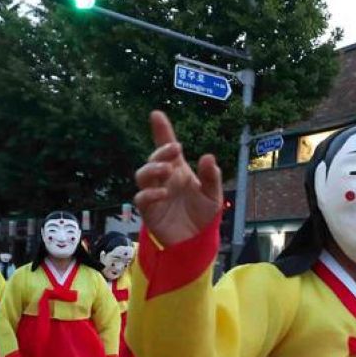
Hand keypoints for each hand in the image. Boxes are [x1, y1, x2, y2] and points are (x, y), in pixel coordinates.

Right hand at [134, 111, 223, 245]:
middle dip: (161, 151)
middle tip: (175, 150)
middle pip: (154, 158)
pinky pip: (142, 199)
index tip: (157, 115)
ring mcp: (154, 194)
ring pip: (142, 175)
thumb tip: (208, 156)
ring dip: (152, 169)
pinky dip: (150, 194)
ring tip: (167, 169)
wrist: (197, 242)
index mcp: (178, 170)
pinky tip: (164, 194)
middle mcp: (164, 179)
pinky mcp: (149, 211)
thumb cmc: (203, 216)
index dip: (162, 131)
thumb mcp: (213, 195)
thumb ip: (212, 177)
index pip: (168, 148)